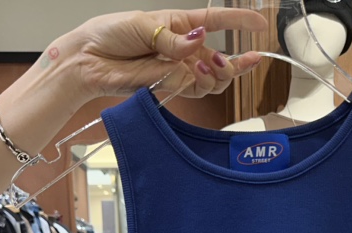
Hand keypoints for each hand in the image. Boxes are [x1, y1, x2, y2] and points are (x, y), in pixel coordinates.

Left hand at [71, 8, 268, 100]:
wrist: (90, 61)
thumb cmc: (111, 34)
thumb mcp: (143, 26)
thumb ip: (174, 39)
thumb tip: (199, 41)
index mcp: (180, 25)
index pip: (217, 21)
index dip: (240, 21)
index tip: (261, 24)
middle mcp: (184, 49)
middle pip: (221, 61)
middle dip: (233, 64)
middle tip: (232, 62)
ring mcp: (179, 70)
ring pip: (213, 80)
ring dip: (217, 76)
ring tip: (208, 67)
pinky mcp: (170, 88)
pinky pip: (196, 91)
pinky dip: (202, 85)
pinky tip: (197, 74)